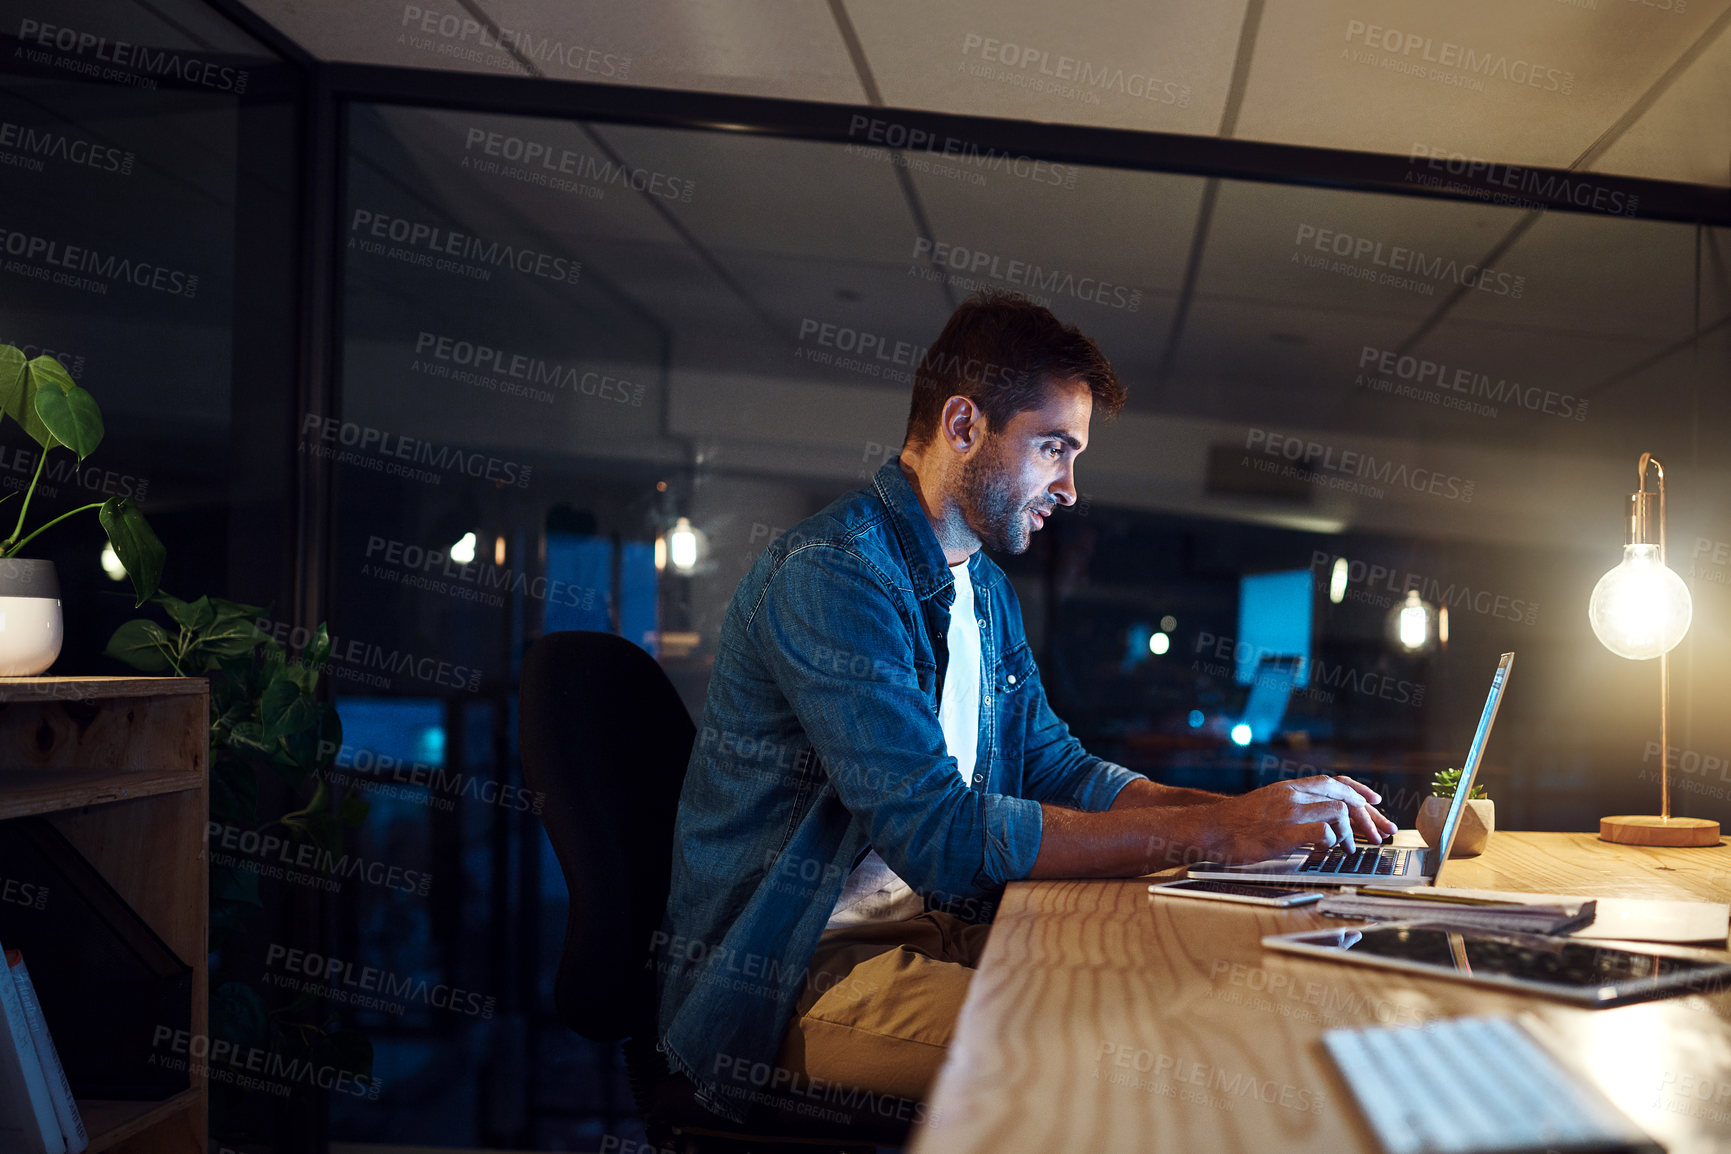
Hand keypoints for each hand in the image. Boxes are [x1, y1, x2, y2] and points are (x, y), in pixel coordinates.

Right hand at [1197, 775, 1396, 862]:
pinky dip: (1333, 841)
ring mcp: (1289, 813)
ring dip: (1352, 833)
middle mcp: (1293, 795)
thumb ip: (1295, 805)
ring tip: (1350, 849)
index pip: (1335, 782)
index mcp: (1290, 787)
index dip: (1360, 791)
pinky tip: (1330, 850)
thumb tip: (1323, 818)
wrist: (1211, 828)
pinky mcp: (1284, 833)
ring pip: (1338, 812)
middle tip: (1380, 834)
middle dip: (1368, 816)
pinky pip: (1322, 832)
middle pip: (1344, 797)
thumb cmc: (1239, 823)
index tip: (1377, 803)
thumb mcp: (1270, 804)